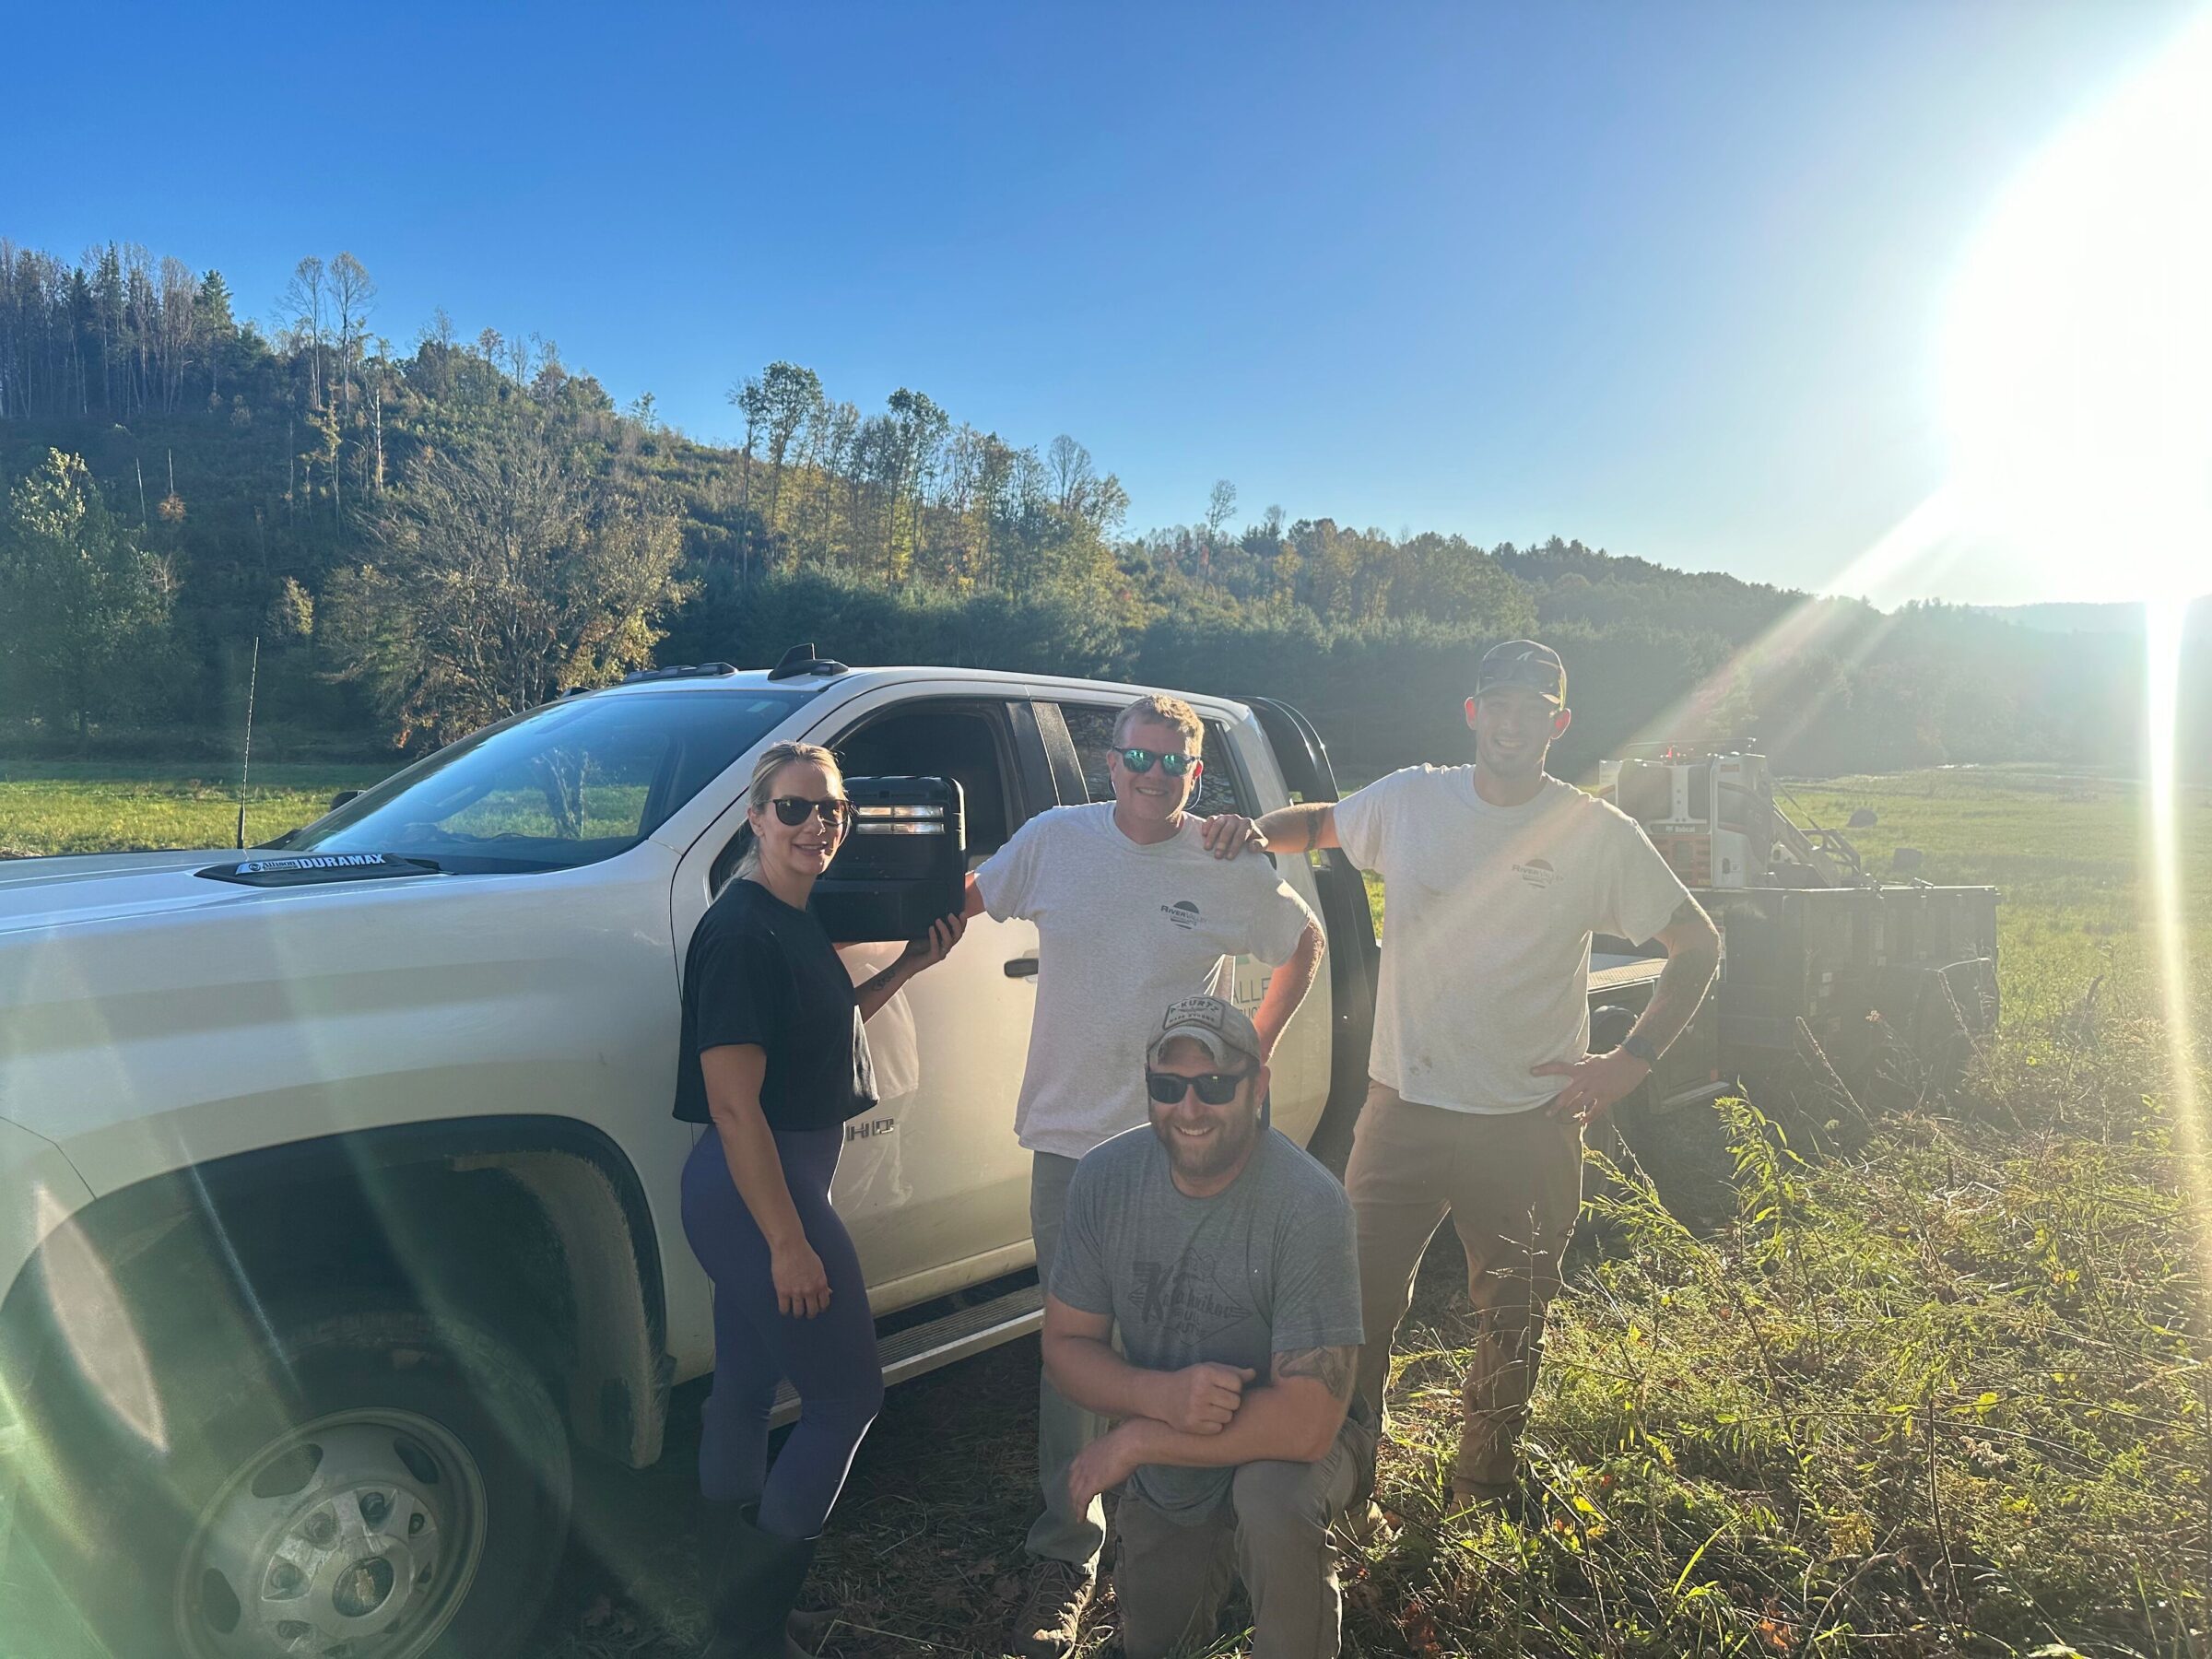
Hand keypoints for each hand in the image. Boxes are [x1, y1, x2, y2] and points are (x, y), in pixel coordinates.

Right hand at [771, 1239, 831, 1318]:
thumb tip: (828, 1292)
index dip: (821, 1308)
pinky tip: (785, 1310)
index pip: (824, 1304)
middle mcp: (810, 1290)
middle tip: (807, 1314)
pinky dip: (785, 1311)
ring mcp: (796, 1292)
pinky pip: (784, 1308)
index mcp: (820, 1284)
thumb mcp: (819, 1267)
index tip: (817, 1309)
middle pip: (812, 1311)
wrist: (790, 1246)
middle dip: (810, 1314)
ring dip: (798, 1314)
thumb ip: (823, 1282)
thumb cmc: (804, 1253)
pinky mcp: (783, 1291)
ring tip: (796, 1313)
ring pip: (798, 1312)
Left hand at [898, 912, 967, 977]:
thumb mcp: (924, 931)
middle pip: (958, 935)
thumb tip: (931, 906)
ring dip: (945, 929)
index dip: (963, 922)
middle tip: (950, 914)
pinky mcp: (933, 958)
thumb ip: (931, 923)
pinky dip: (934, 937)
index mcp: (946, 940)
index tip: (961, 912)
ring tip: (937, 920)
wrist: (906, 961)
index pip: (959, 931)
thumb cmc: (916, 946)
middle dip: (956, 924)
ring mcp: (941, 953)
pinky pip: (936, 946)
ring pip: (949, 941)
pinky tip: (930, 928)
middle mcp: (946, 947)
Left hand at [1068, 1422, 1143, 1510]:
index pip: (1075, 1469)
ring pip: (1075, 1493)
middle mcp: (1082, 1463)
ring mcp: (1085, 1474)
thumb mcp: (1113, 1447)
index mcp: (1087, 1452)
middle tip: (1075, 1502)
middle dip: (1073, 1493)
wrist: (1128, 1443)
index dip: (1075, 1479)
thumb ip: (1109, 1455)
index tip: (1077, 1486)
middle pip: (1072, 1482)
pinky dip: (1080, 1511)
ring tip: (1078, 1513)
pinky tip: (1081, 1518)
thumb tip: (1116, 1459)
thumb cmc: (1127, 1442)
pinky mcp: (1091, 1485)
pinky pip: (1081, 1501)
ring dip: (1075, 1504)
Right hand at [1152, 1362, 1257, 1433]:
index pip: (1237, 1384)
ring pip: (1228, 1417)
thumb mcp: (1209, 1369)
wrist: (1163, 1396)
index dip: (1233, 1387)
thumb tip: (1253, 1373)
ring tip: (1211, 1407)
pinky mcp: (1192, 1424)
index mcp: (1205, 1373)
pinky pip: (1218, 1428)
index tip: (1223, 1387)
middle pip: (1235, 1402)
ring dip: (1223, 1414)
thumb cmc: (1191, 1380)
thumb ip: (1232, 1372)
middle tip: (1217, 1399)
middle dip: (1230, 1401)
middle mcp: (1200, 1390)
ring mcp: (1195, 1409)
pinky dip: (1214, 1424)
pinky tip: (1205, 1417)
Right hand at [1200, 814, 1265, 860]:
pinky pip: (1211, 819)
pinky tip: (1203, 835)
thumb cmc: (1253, 841)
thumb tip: (1252, 847)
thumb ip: (1260, 845)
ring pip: (1218, 824)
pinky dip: (1206, 826)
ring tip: (1207, 848)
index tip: (1229, 857)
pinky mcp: (1218, 817)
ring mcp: (1226, 817)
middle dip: (1222, 844)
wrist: (1248, 832)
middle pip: (1228, 830)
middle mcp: (1236, 818)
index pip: (1240, 835)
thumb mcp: (1262, 843)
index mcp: (1247, 823)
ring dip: (1212, 836)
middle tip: (1217, 856)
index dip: (1234, 847)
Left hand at [1534, 1049, 1652, 1124]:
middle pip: (1566, 1094)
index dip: (1545, 1069)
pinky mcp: (1607, 1097)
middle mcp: (1586, 1079)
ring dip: (1571, 1111)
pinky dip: (1589, 1118)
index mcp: (1581, 1068)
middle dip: (1556, 1105)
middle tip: (1547, 1113)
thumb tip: (1568, 1058)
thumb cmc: (1610, 1060)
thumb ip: (1579, 1061)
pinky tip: (1583, 1121)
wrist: (1630, 1063)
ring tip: (1566, 1116)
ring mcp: (1596, 1089)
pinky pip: (1595, 1111)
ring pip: (1579, 1104)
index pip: (1560, 1067)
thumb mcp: (1592, 1058)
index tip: (1532, 1072)